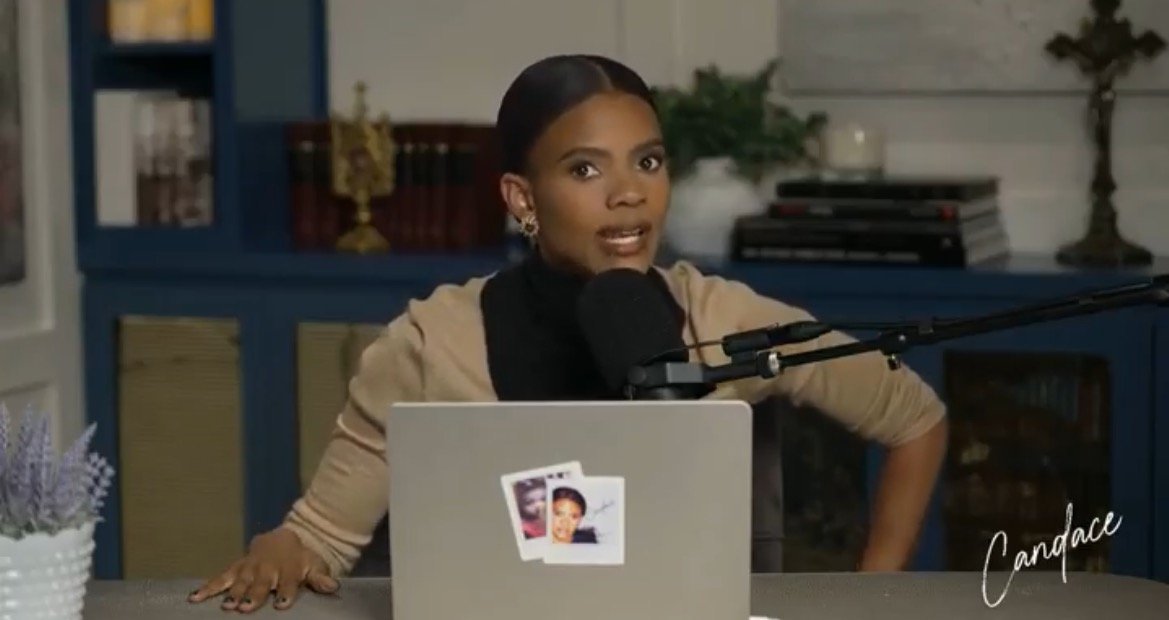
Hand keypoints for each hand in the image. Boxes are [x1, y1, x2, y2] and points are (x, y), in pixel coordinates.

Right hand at [187, 526, 338, 612]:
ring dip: (233, 592)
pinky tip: (194, 598)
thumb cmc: (300, 559)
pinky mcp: (235, 567)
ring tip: (226, 606)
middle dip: (254, 594)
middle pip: (261, 582)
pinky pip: (220, 577)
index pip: (289, 581)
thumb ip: (322, 578)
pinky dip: (207, 587)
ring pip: (239, 580)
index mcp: (289, 568)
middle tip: (246, 607)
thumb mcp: (315, 566)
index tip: (282, 604)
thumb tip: (333, 587)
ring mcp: (249, 567)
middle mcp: (267, 568)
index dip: (286, 591)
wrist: (284, 538)